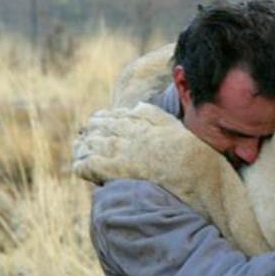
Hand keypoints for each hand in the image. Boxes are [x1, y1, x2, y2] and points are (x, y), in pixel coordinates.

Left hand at [72, 103, 194, 184]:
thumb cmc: (190, 151)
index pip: (115, 117)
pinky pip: (92, 165)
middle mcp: (129, 135)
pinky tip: (79, 168)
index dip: (104, 119)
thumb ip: (154, 114)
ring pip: (93, 145)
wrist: (195, 170)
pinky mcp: (119, 170)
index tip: (97, 120)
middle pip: (101, 129)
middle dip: (91, 131)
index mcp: (141, 124)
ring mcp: (123, 152)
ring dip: (84, 147)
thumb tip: (137, 105)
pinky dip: (83, 165)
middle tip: (83, 135)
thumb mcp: (173, 125)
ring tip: (79, 151)